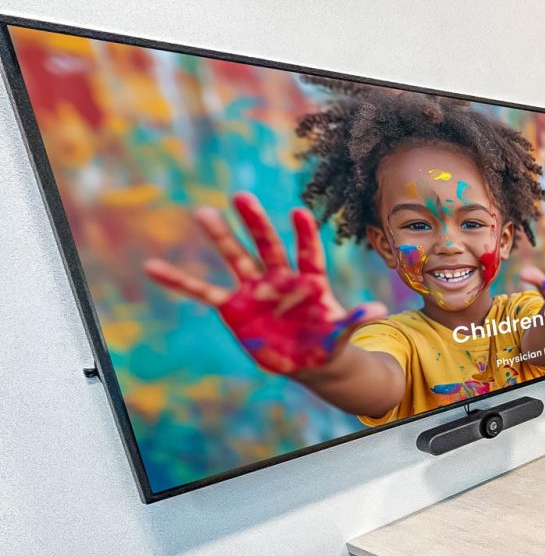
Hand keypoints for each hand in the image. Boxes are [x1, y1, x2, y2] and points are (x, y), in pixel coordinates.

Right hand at [145, 192, 386, 374]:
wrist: (308, 359)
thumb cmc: (328, 341)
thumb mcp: (342, 334)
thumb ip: (355, 319)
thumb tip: (380, 309)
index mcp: (310, 281)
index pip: (308, 253)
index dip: (305, 235)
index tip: (300, 212)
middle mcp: (280, 278)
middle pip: (267, 246)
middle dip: (255, 223)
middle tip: (242, 196)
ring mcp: (254, 290)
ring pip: (236, 258)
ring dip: (221, 238)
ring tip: (204, 213)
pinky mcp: (234, 307)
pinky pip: (203, 292)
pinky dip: (180, 281)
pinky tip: (154, 267)